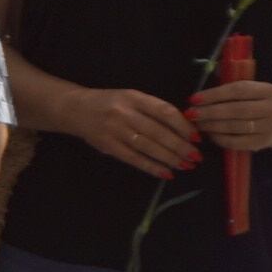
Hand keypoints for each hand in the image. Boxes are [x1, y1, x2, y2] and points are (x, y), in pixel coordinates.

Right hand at [67, 85, 200, 178]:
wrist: (74, 109)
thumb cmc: (109, 103)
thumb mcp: (131, 98)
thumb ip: (153, 110)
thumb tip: (184, 129)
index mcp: (134, 98)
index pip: (164, 111)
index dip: (183, 126)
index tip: (197, 137)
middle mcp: (124, 113)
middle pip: (158, 132)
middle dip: (181, 146)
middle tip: (196, 157)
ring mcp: (114, 130)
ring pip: (148, 147)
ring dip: (170, 158)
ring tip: (186, 166)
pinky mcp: (107, 146)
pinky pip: (134, 158)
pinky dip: (152, 167)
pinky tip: (166, 173)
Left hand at [187, 78, 271, 154]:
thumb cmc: (258, 103)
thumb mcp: (253, 91)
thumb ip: (231, 90)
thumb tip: (200, 96)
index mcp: (268, 90)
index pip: (238, 90)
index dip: (215, 94)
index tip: (194, 99)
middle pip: (236, 110)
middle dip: (210, 112)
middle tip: (191, 113)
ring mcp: (269, 127)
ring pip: (236, 126)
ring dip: (212, 126)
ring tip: (197, 124)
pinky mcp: (262, 143)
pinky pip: (237, 142)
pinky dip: (220, 139)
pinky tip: (209, 135)